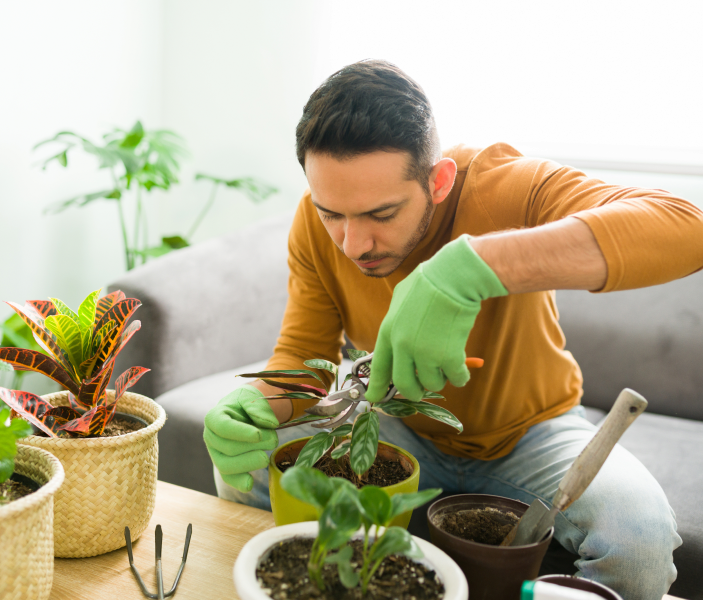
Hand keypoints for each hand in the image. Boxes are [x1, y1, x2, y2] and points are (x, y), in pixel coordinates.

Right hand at [203, 385, 278, 491]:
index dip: (241, 432)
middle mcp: (211, 437)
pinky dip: (239, 483)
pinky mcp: (225, 466)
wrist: (244, 412)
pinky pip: (229, 478)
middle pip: (228, 448)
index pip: (223, 427)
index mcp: (214, 417)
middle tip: (274, 440)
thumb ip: (259, 407)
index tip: (259, 434)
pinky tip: (250, 484)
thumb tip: (272, 424)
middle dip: (253, 446)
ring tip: (266, 458)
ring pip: (226, 466)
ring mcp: (216, 454)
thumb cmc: (246, 403)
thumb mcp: (251, 397)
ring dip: (248, 464)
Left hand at [366, 235, 507, 401]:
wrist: (454, 276)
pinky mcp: (448, 356)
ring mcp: (424, 353)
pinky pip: (456, 378)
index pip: (379, 368)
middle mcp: (402, 346)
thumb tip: (396, 344)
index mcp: (388, 331)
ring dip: (441, 379)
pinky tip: (463, 367)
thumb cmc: (429, 282)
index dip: (377, 388)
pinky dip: (461, 376)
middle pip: (405, 384)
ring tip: (447, 364)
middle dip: (415, 391)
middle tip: (424, 388)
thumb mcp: (401, 300)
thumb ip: (396, 324)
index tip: (375, 399)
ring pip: (432, 384)